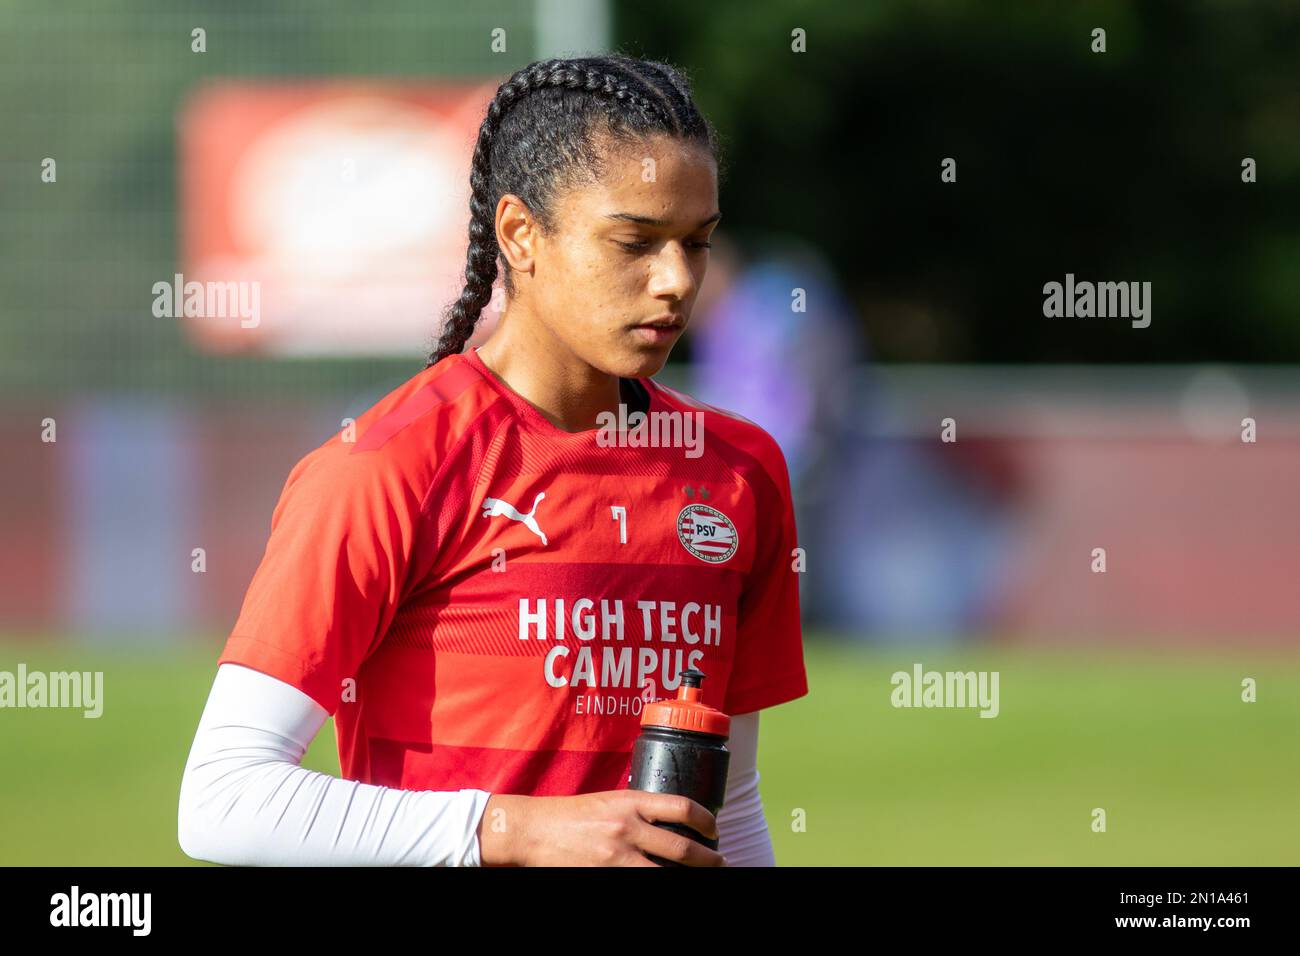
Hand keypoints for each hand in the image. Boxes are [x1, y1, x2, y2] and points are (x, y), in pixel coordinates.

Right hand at [478, 790, 726, 866]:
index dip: (707, 822)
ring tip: (701, 878)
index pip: (682, 808)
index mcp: (629, 802)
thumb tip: (671, 823)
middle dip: (710, 860)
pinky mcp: (605, 877)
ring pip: (666, 875)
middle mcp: (627, 828)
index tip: (715, 832)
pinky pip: (642, 885)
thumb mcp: (608, 801)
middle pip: (683, 849)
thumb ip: (637, 810)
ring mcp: (617, 857)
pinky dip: (657, 884)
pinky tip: (667, 884)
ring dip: (690, 878)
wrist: (532, 831)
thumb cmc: (569, 816)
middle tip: (720, 863)